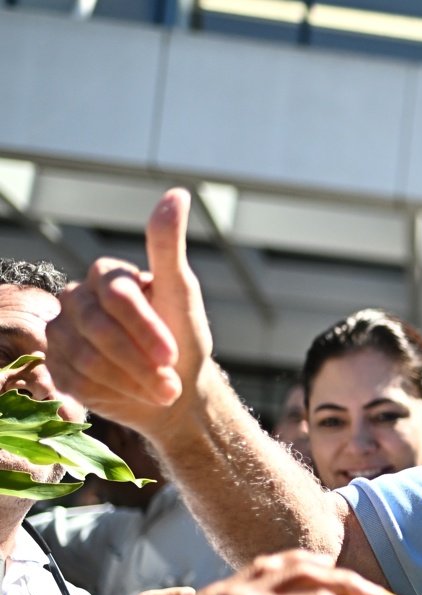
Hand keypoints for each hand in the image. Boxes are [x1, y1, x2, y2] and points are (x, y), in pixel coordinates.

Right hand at [46, 188, 213, 433]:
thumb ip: (170, 246)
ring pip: (85, 357)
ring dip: (130, 380)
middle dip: (140, 361)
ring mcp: (63, 332)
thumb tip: (177, 193)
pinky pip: (74, 380)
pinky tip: (133, 395)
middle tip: (170, 385)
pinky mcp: (57, 364)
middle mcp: (78, 299)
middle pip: (99, 329)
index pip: (117, 297)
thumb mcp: (183, 293)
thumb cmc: (184, 337)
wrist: (175, 390)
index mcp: (107, 275)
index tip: (172, 355)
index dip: (145, 329)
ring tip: (161, 392)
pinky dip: (110, 393)